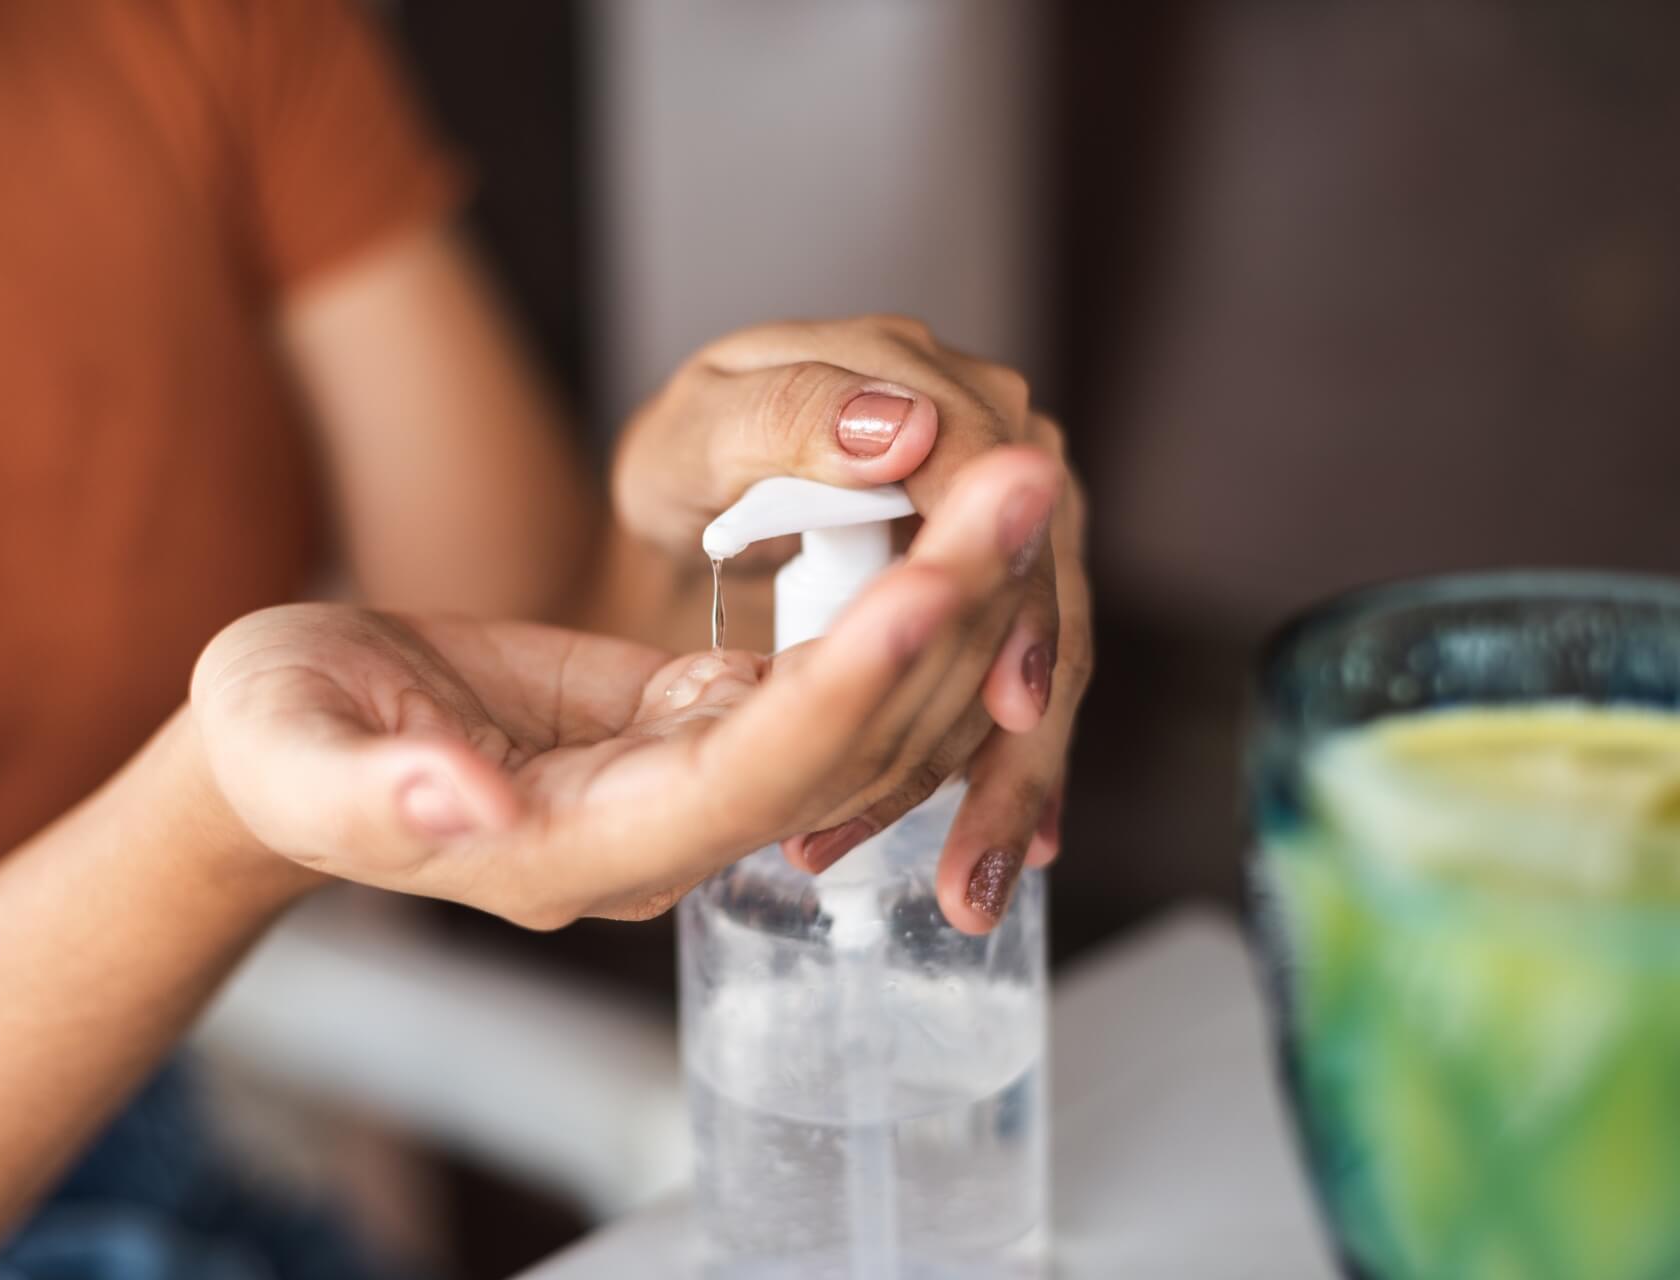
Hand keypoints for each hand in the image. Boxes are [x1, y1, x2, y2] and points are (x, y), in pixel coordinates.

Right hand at [191, 449, 1056, 930]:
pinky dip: (896, 599)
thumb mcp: (296, 758)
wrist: (298, 742)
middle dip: (937, 620)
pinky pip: (824, 675)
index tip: (923, 589)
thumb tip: (466, 804)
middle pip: (838, 743)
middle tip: (1022, 486)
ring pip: (855, 708)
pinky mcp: (695, 722)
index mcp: (573, 850)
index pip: (743, 781)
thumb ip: (378, 796)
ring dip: (943, 598)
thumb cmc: (280, 743)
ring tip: (1016, 478)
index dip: (836, 692)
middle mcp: (661, 833)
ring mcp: (690, 782)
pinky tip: (952, 513)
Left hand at [614, 316, 1090, 895]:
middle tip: (974, 858)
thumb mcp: (704, 429)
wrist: (707, 487)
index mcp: (932, 385)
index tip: (1008, 705)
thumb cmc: (696, 455)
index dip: (1007, 598)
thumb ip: (789, 418)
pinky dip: (1000, 773)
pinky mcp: (1002, 589)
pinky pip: (1017, 686)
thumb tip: (903, 427)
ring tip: (969, 887)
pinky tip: (996, 855)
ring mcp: (1008, 523)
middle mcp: (999, 447)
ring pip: (1040, 660)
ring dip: (1011, 782)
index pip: (999, 488)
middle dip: (1016, 739)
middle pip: (1041, 594)